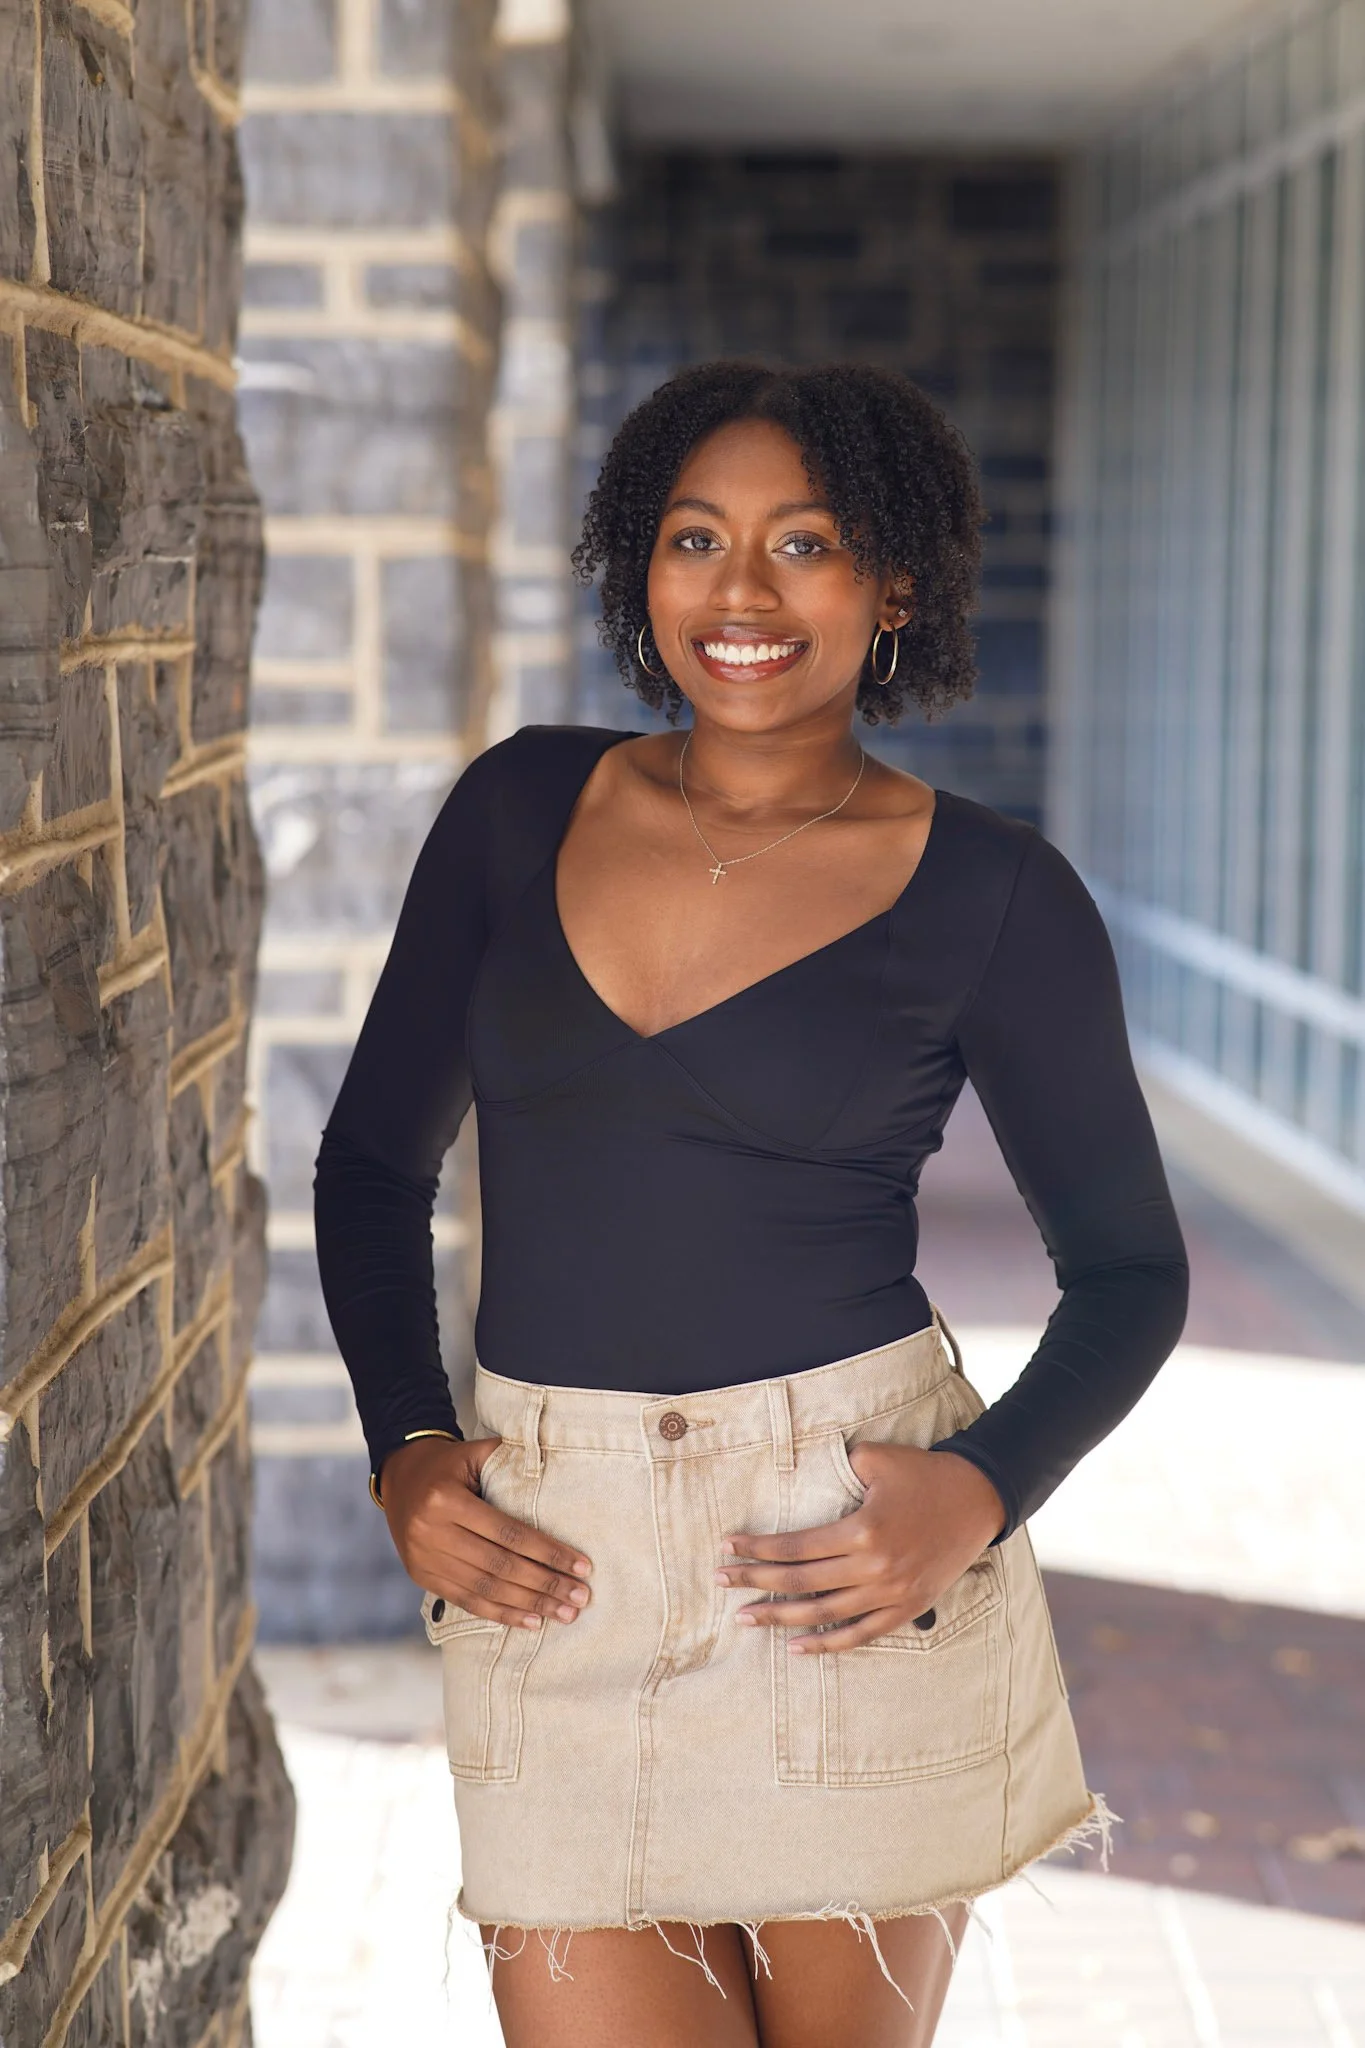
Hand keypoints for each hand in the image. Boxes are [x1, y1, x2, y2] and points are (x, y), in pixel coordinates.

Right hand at [379, 1435, 592, 1628]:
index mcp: (446, 1499)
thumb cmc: (448, 1463)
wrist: (399, 1476)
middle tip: (580, 1597)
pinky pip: (467, 1601)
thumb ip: (510, 1462)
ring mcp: (425, 1559)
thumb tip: (558, 1466)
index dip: (547, 1552)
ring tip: (565, 1614)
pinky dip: (501, 1614)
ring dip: (529, 1605)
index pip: (508, 1533)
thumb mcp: (474, 1453)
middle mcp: (432, 1532)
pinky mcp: (422, 1577)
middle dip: (546, 1584)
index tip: (582, 1566)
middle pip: (500, 1566)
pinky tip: (531, 1621)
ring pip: (486, 1589)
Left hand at [717, 1444, 1004, 1652]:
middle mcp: (874, 1567)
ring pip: (824, 1614)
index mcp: (862, 1530)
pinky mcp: (907, 1609)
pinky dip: (827, 1644)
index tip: (727, 1547)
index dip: (757, 1548)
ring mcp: (891, 1593)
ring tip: (745, 1617)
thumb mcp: (877, 1459)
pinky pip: (860, 1634)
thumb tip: (801, 1476)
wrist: (977, 1500)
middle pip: (800, 1582)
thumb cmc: (922, 1473)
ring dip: (780, 1618)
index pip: (795, 1546)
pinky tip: (796, 1647)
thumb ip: (836, 1468)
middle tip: (720, 1581)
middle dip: (755, 1581)